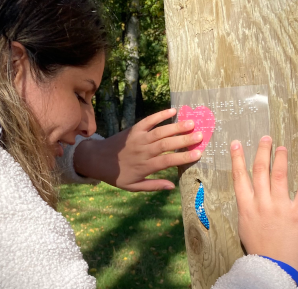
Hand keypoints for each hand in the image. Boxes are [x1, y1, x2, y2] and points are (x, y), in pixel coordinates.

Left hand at [73, 108, 202, 190]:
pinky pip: (148, 120)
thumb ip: (153, 186)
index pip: (167, 161)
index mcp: (145, 166)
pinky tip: (172, 110)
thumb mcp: (133, 186)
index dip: (183, 158)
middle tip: (201, 135)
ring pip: (160, 132)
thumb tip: (173, 186)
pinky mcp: (134, 129)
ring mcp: (138, 138)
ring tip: (192, 123)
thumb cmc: (117, 175)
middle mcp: (143, 151)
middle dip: (184, 140)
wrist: (96, 159)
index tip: (198, 154)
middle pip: (166, 145)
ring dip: (176, 127)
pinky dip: (160, 115)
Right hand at [230, 136, 297, 272]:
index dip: (238, 158)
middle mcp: (261, 203)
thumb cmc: (257, 248)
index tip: (237, 143)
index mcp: (246, 206)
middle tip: (266, 138)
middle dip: (262, 151)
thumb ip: (246, 207)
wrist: (272, 267)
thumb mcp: (244, 226)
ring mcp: (280, 207)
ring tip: (281, 147)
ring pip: (279, 175)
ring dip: (280, 158)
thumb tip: (248, 193)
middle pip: (260, 170)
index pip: (239, 177)